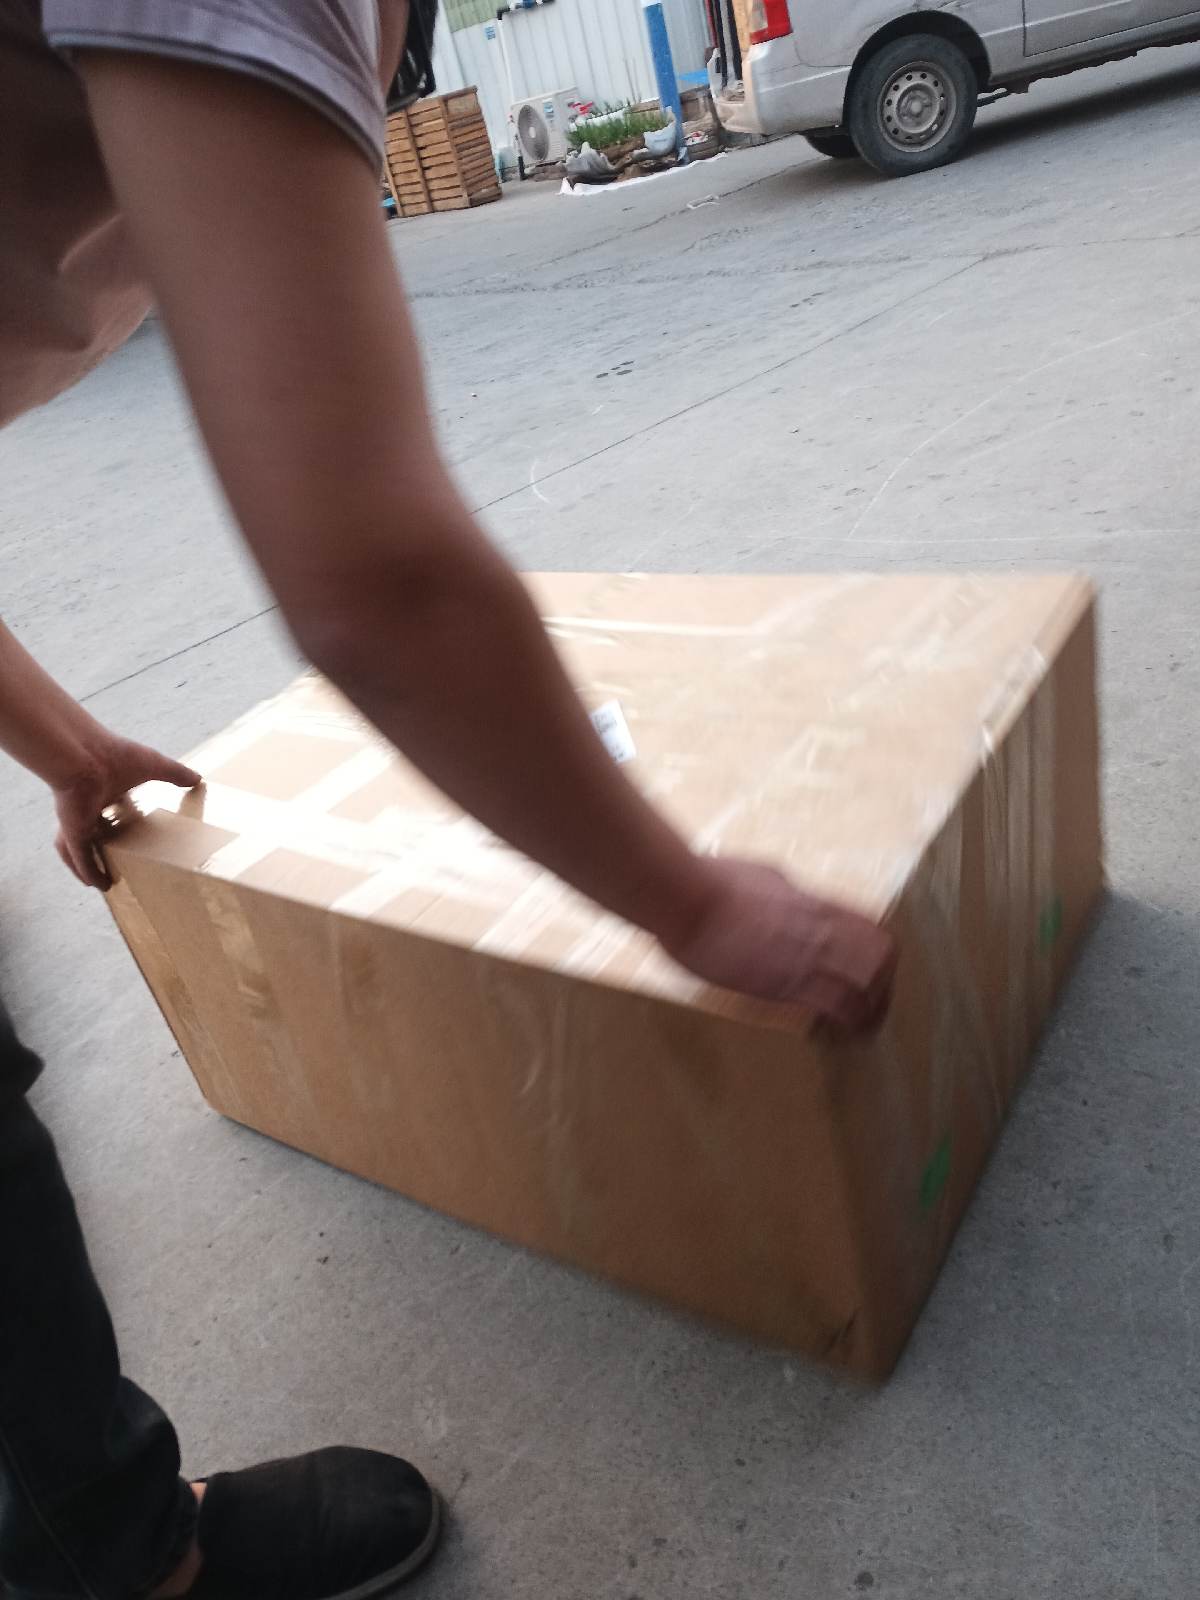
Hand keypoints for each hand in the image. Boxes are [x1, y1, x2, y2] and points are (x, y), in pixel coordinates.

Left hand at [53, 737, 200, 888]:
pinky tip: (99, 884)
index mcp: (105, 789)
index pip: (111, 807)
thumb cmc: (114, 755)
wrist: (84, 757)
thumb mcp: (153, 764)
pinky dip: (88, 872)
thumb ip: (175, 772)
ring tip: (103, 881)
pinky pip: (80, 858)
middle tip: (117, 861)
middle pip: (93, 831)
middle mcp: (88, 806)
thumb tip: (198, 778)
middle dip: (102, 846)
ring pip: (80, 848)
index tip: (132, 828)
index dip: (120, 819)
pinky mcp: (72, 832)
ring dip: (89, 865)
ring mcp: (78, 821)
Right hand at [664, 858, 897, 1032]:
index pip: (870, 926)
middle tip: (874, 1006)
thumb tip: (787, 892)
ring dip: (871, 1009)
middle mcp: (820, 929)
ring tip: (863, 1029)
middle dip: (883, 984)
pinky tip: (841, 1037)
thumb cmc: (710, 882)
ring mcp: (807, 957)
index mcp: (813, 903)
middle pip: (881, 956)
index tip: (872, 973)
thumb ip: (783, 889)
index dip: (878, 953)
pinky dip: (847, 1024)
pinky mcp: (787, 985)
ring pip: (868, 984)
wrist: (688, 899)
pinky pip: (838, 1007)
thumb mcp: (761, 874)